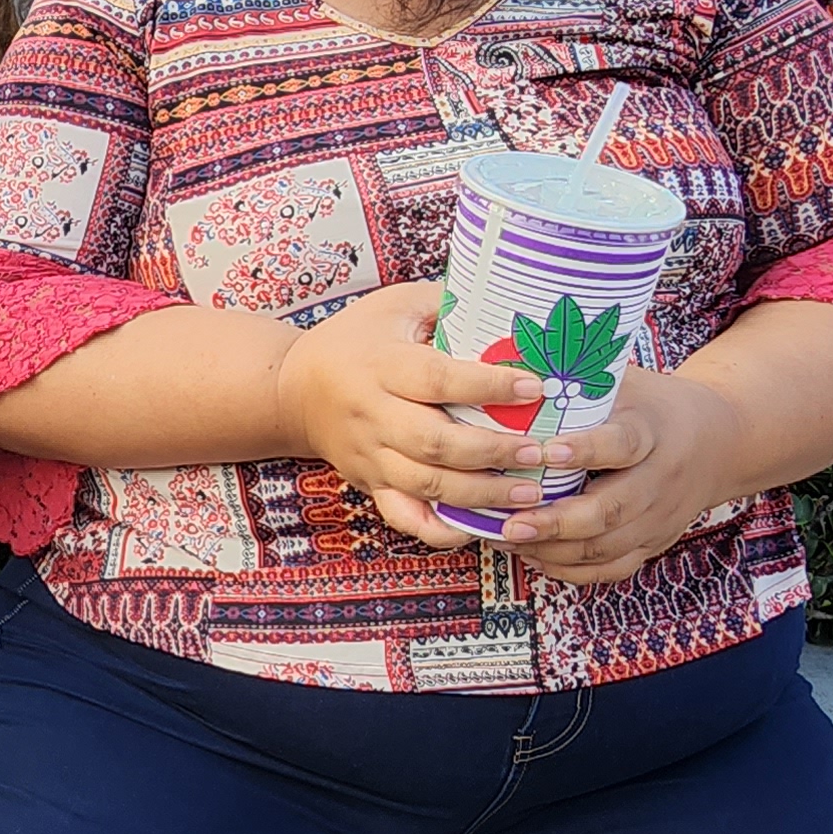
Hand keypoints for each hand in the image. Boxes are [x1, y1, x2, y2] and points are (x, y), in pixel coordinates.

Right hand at [273, 282, 549, 546]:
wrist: (293, 390)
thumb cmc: (358, 338)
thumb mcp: (396, 305)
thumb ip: (448, 304)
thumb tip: (512, 302)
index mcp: (381, 365)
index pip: (437, 379)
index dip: (487, 385)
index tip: (533, 386)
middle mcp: (372, 415)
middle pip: (434, 442)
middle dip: (492, 451)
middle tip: (539, 451)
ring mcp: (370, 456)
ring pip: (427, 485)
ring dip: (481, 494)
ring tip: (530, 492)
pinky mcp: (370, 484)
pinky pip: (404, 517)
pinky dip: (439, 530)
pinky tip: (479, 529)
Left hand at [489, 370, 750, 583]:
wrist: (718, 440)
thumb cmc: (652, 405)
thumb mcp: (627, 383)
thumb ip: (581, 380)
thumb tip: (512, 363)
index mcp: (654, 431)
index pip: (622, 444)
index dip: (585, 451)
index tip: (544, 452)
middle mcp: (660, 479)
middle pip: (612, 509)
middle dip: (558, 522)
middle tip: (510, 524)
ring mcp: (659, 517)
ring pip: (607, 547)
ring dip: (554, 550)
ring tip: (507, 540)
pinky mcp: (654, 543)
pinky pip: (612, 569)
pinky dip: (571, 570)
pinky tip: (534, 558)